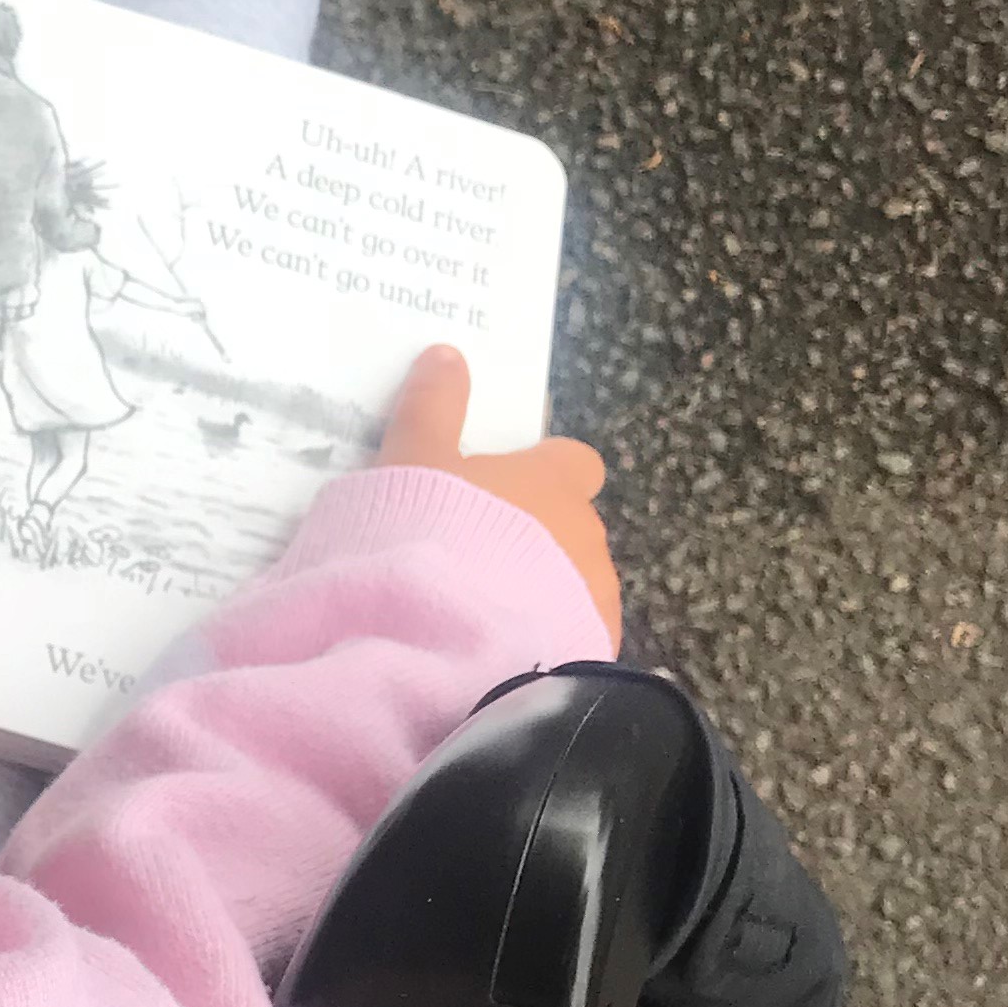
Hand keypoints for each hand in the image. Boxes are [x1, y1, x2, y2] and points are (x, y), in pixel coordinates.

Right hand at [379, 344, 620, 647]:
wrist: (448, 643)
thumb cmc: (432, 535)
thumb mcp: (412, 461)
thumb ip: (431, 407)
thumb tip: (447, 354)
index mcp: (553, 481)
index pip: (574, 461)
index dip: (543, 471)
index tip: (502, 489)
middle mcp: (587, 535)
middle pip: (571, 526)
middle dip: (535, 538)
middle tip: (472, 557)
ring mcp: (595, 598)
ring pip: (573, 585)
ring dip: (539, 592)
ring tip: (478, 612)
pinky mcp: (590, 652)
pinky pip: (567, 637)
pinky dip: (540, 638)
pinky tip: (494, 652)